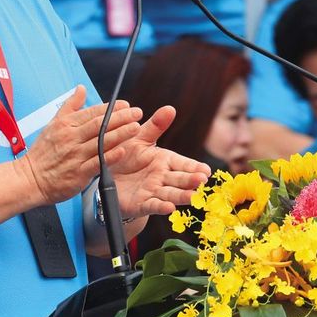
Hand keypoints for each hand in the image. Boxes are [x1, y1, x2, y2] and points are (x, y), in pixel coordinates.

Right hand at [18, 86, 147, 205]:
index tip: (126, 105)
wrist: (31, 179)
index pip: (92, 113)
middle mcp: (71, 138)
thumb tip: (81, 88)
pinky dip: (110, 156)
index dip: (111, 108)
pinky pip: (97, 162)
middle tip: (137, 112)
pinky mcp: (78, 173)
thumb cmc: (43, 152)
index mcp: (66, 125)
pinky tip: (122, 150)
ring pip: (101, 142)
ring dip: (120, 134)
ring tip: (135, 127)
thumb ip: (70, 106)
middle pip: (99, 125)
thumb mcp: (53, 124)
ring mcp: (75, 155)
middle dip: (121, 118)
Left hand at [106, 105, 210, 219]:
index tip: (206, 170)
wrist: (109, 177)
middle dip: (191, 181)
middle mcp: (162, 177)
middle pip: (180, 179)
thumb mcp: (140, 139)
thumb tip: (170, 108)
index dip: (194, 167)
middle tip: (202, 181)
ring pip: (170, 194)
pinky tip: (169, 208)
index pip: (183, 164)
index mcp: (164, 161)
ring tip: (193, 197)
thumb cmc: (128, 156)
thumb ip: (155, 126)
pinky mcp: (140, 203)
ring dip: (182, 196)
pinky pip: (151, 205)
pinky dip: (160, 207)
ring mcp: (153, 191)